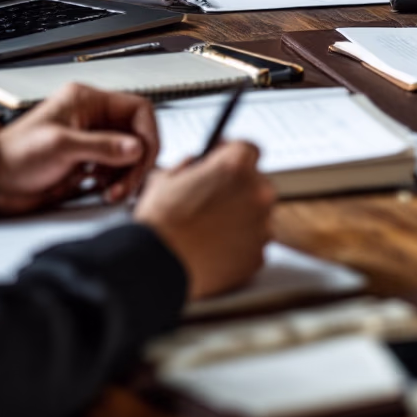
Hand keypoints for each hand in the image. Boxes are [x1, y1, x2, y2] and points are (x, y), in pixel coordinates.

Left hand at [0, 83, 158, 215]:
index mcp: (87, 101)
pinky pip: (116, 170)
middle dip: (137, 161)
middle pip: (137, 135)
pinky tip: (104, 190)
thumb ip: (102, 146)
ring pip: (129, 155)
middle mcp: (92, 118)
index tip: (144, 157)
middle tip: (127, 183)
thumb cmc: (15, 155)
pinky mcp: (87, 161)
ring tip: (113, 191)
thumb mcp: (61, 146)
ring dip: (127, 175)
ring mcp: (91, 140)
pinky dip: (116, 182)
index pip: (137, 109)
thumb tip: (135, 147)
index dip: (147, 133)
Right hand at [134, 142, 275, 299]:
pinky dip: (239, 245)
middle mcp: (256, 193)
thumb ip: (189, 166)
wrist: (156, 266)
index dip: (233, 156)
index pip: (249, 149)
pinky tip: (214, 248)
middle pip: (256, 183)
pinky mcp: (258, 255)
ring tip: (209, 229)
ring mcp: (261, 226)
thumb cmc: (158, 224)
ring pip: (257, 216)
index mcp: (235, 166)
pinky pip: (253, 244)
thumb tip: (195, 166)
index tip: (224, 162)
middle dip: (237, 189)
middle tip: (213, 200)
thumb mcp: (165, 178)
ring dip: (239, 218)